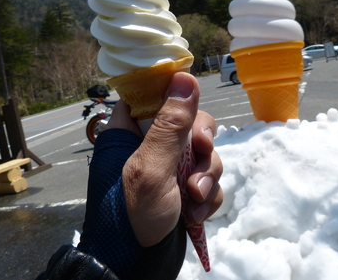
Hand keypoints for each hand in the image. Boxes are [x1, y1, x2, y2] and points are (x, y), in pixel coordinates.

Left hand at [107, 72, 223, 246]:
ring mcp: (169, 168)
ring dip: (206, 177)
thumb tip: (185, 76)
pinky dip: (207, 198)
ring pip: (204, 154)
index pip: (154, 96)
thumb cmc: (130, 213)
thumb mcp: (150, 167)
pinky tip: (196, 214)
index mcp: (130, 132)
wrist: (136, 265)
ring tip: (194, 199)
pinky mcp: (184, 190)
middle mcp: (150, 145)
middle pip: (191, 124)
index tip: (192, 110)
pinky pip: (208, 181)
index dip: (177, 96)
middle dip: (202, 147)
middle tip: (201, 156)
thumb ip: (170, 124)